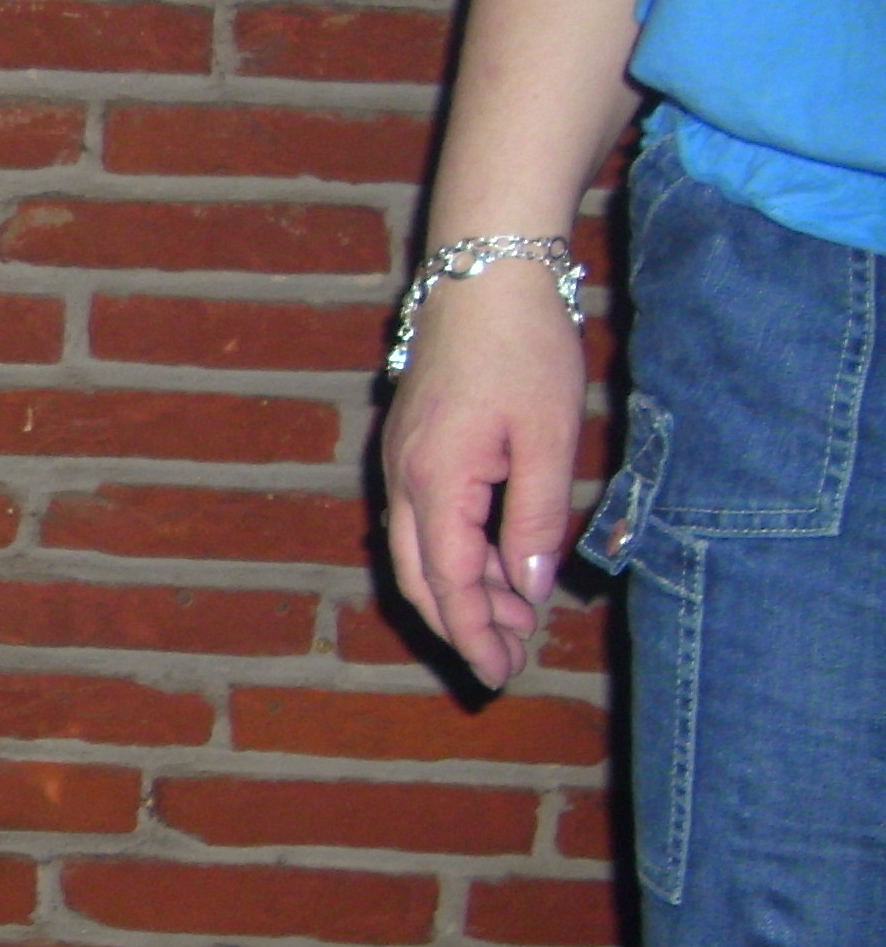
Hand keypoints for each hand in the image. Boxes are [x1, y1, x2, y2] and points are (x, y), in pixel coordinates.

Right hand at [380, 259, 590, 690]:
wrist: (482, 271)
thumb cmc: (522, 349)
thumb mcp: (546, 441)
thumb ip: (534, 521)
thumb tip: (530, 589)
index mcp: (435, 482)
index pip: (452, 583)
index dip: (478, 634)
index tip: (504, 675)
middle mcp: (403, 479)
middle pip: (420, 578)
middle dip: (463, 624)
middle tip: (509, 658)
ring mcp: (400, 461)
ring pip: (417, 552)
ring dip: (461, 590)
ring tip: (513, 614)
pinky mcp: (411, 444)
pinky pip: (422, 521)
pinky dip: (454, 554)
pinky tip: (493, 558)